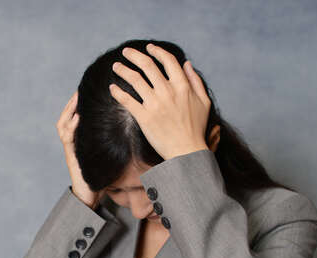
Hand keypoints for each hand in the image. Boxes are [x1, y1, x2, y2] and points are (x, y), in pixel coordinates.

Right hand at [56, 90, 105, 208]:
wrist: (91, 194)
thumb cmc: (103, 175)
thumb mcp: (110, 153)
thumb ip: (114, 140)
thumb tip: (132, 125)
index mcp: (81, 138)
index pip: (78, 115)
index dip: (80, 101)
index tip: (90, 87)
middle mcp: (73, 141)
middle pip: (68, 115)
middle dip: (73, 101)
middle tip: (80, 87)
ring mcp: (70, 148)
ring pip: (64, 124)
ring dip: (69, 110)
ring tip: (77, 97)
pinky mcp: (71, 156)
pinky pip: (68, 138)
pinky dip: (71, 126)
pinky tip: (77, 117)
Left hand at [108, 43, 210, 159]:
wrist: (187, 151)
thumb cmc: (196, 128)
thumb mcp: (204, 102)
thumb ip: (195, 81)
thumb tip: (187, 63)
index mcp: (182, 86)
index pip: (167, 61)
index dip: (157, 51)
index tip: (149, 48)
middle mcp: (167, 92)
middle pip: (147, 66)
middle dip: (134, 56)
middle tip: (126, 52)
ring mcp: (155, 104)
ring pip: (135, 79)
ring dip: (123, 70)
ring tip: (116, 66)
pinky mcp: (144, 117)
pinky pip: (127, 100)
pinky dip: (118, 92)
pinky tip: (113, 87)